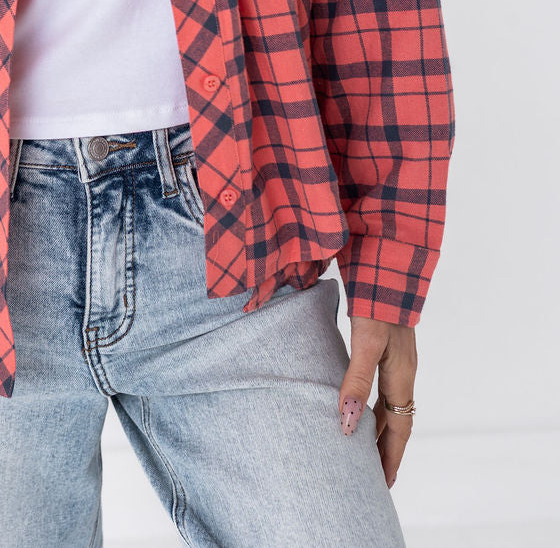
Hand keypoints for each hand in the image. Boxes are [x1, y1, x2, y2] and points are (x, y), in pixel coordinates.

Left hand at [338, 316, 415, 489]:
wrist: (386, 268)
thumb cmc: (378, 305)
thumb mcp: (366, 344)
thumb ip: (356, 381)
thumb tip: (348, 423)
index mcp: (401, 376)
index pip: (399, 428)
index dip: (391, 456)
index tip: (384, 483)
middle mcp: (403, 372)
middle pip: (397, 420)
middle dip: (387, 450)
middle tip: (376, 477)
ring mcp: (397, 360)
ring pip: (391, 404)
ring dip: (382, 429)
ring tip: (368, 449)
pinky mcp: (387, 347)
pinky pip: (384, 388)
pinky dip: (376, 405)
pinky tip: (363, 404)